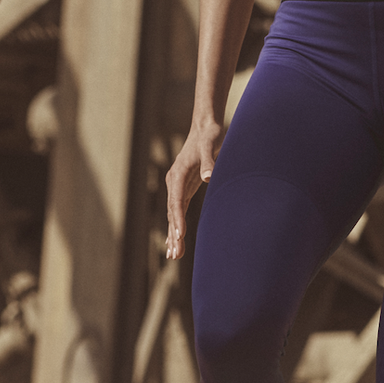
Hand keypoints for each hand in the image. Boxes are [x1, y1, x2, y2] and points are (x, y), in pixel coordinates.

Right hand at [162, 119, 225, 261]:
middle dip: (173, 234)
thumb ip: (210, 161)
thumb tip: (209, 177)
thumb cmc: (209, 135)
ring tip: (174, 255)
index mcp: (178, 174)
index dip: (178, 219)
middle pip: (172, 212)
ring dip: (173, 234)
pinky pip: (179, 211)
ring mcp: (178, 186)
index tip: (180, 235)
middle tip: (175, 255)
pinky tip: (177, 240)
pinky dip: (177, 226)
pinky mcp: (184, 188)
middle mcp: (174, 182)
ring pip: (174, 214)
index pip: (176, 201)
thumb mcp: (211, 145)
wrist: (205, 126)